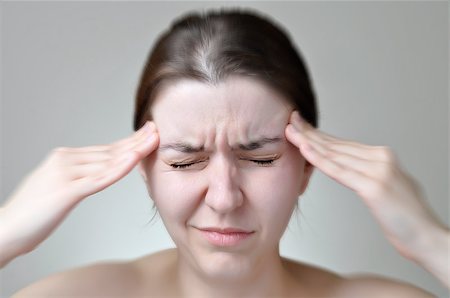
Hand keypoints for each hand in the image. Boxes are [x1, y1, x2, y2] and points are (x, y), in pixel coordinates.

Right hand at [0, 122, 158, 266]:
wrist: (5, 230)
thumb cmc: (33, 212)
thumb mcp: (60, 186)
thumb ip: (80, 176)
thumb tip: (101, 171)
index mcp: (65, 157)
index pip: (105, 148)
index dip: (129, 141)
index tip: (148, 133)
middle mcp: (66, 159)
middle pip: (110, 151)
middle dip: (137, 141)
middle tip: (157, 130)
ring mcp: (66, 174)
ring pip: (108, 162)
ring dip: (134, 151)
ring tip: (155, 141)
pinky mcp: (66, 191)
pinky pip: (99, 179)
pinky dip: (119, 168)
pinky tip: (135, 159)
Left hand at [285, 111, 446, 263]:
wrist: (427, 237)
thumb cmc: (404, 217)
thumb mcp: (385, 186)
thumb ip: (368, 173)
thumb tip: (349, 168)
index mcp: (382, 156)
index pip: (342, 143)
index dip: (319, 135)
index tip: (301, 127)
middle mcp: (380, 158)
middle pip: (336, 144)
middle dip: (310, 133)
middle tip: (290, 121)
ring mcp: (378, 170)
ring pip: (334, 154)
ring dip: (308, 141)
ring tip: (290, 131)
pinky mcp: (373, 186)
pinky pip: (339, 171)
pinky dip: (319, 159)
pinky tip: (304, 149)